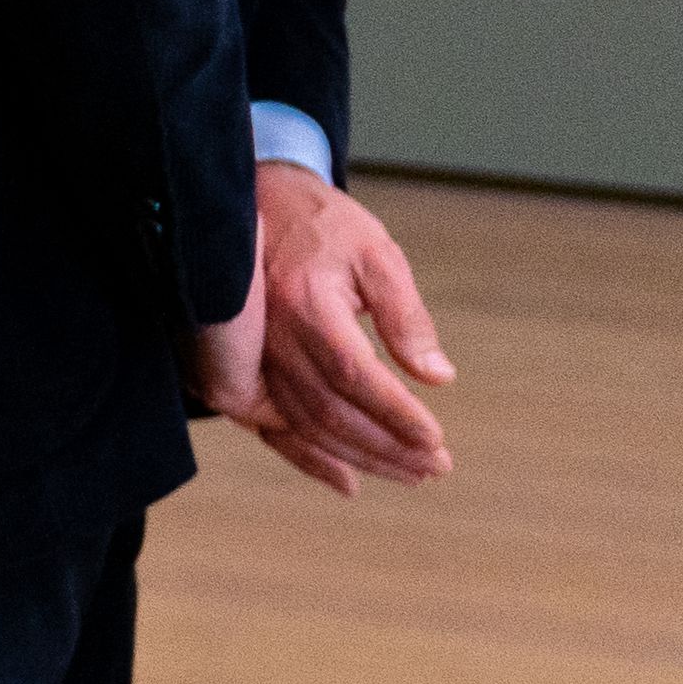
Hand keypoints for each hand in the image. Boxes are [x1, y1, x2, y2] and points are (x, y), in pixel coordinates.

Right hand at [197, 158, 459, 493]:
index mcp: (304, 304)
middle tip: (434, 466)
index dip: (397, 414)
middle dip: (387, 447)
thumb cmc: (316, 223)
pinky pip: (273, 425)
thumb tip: (437, 375)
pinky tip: (346, 481)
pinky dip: (309, 459)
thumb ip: (405, 315)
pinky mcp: (245, 368)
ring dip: (360, 457)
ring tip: (408, 473)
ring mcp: (252, 356)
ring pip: (306, 425)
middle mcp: (271, 337)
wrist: (247, 202)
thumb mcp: (375, 252)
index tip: (435, 439)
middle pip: (330, 411)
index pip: (355, 376)